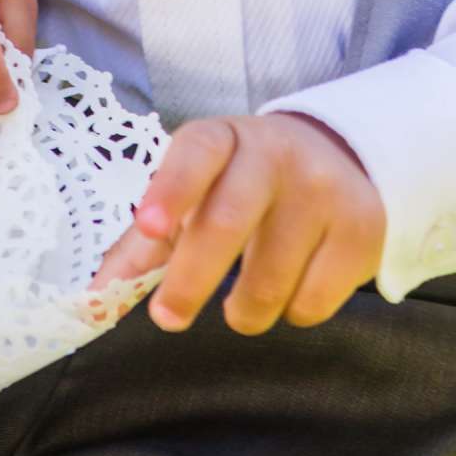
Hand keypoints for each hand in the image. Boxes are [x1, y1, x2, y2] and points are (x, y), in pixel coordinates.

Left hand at [90, 112, 384, 334]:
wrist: (341, 159)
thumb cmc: (243, 186)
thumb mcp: (194, 196)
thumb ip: (143, 247)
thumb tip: (92, 306)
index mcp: (224, 138)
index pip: (196, 153)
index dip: (171, 189)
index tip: (148, 225)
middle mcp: (277, 154)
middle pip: (228, 222)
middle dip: (191, 280)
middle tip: (169, 316)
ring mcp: (325, 189)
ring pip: (269, 280)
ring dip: (245, 310)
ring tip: (244, 298)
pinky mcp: (363, 227)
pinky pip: (312, 302)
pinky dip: (292, 311)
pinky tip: (294, 283)